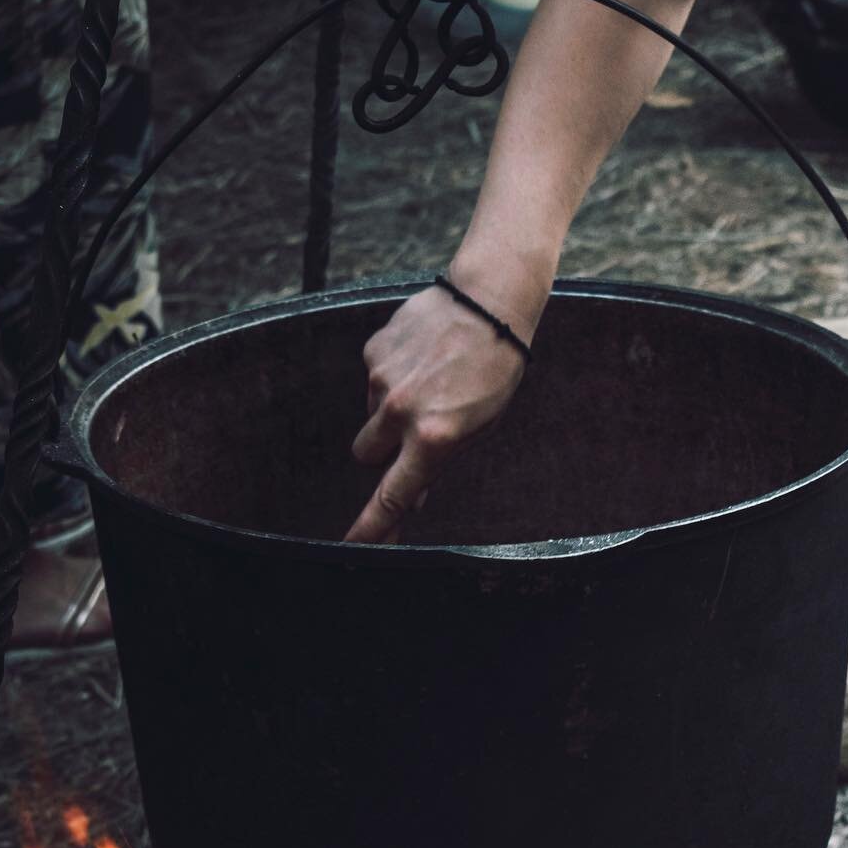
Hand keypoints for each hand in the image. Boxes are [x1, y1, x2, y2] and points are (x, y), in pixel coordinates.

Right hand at [345, 279, 539, 542]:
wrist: (488, 302)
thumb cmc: (493, 372)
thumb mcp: (478, 427)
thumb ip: (439, 461)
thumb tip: (411, 496)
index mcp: (434, 438)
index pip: (392, 495)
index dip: (372, 526)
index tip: (353, 546)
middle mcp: (401, 412)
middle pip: (365, 455)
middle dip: (382, 451)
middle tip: (414, 431)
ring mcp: (381, 380)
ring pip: (371, 415)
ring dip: (390, 410)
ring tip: (430, 382)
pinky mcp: (372, 352)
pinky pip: (374, 379)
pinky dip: (393, 376)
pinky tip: (423, 358)